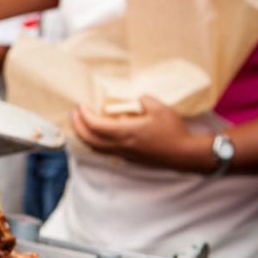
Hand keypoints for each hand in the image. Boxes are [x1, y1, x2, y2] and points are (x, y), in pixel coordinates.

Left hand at [72, 95, 210, 171]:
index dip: (84, 116)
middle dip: (78, 126)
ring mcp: (123, 154)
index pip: (95, 126)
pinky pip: (105, 152)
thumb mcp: (160, 108)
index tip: (80, 106)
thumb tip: (137, 99)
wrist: (183, 154)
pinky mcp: (129, 159)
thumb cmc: (173, 131)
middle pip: (89, 139)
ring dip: (85, 137)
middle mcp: (120, 145)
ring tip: (81, 125)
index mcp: (125, 132)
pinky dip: (95, 143)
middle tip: (74, 114)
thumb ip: (144, 100)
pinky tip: (98, 136)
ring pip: (96, 148)